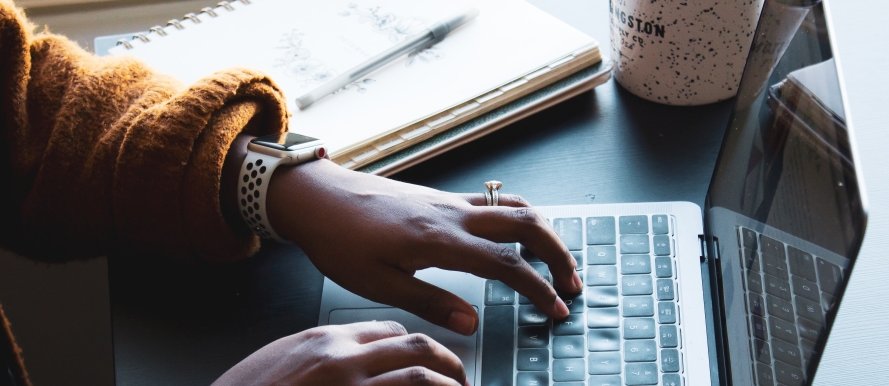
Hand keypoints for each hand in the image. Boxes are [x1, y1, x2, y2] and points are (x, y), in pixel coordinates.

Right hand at [212, 321, 468, 385]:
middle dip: (447, 362)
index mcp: (324, 340)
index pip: (387, 331)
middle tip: (461, 380)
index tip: (427, 359)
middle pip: (414, 347)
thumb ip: (318, 356)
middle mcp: (343, 360)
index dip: (415, 347)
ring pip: (420, 377)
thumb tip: (352, 362)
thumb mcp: (281, 361)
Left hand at [267, 160, 581, 334]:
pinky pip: (494, 202)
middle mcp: (452, 213)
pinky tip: (517, 238)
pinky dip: (519, 218)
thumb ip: (430, 303)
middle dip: (558, 253)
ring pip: (514, 206)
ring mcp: (449, 201)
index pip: (507, 264)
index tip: (556, 310)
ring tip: (554, 261)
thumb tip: (473, 323)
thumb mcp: (378, 284)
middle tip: (571, 284)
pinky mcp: (441, 197)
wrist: (316, 196)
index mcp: (439, 239)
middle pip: (527, 224)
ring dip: (543, 232)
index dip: (538, 288)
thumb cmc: (339, 239)